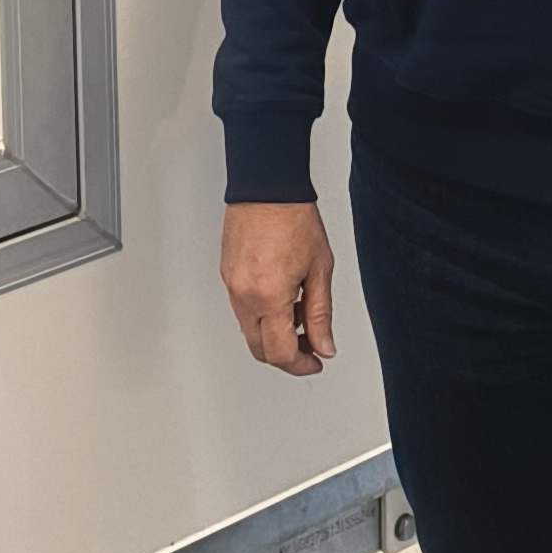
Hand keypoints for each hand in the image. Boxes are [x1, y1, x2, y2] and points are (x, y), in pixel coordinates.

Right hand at [222, 200, 337, 375]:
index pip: (281, 353)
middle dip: (287, 356)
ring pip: (250, 331)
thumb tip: (325, 345)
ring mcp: (232, 287)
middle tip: (311, 347)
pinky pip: (242, 310)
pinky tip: (283, 300)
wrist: (266, 187)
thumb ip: (321, 314)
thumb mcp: (320, 270)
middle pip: (260, 350)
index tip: (316, 361)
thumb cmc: (293, 218)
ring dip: (274, 335)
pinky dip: (262, 316)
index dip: (301, 365)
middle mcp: (244, 297)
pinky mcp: (227, 276)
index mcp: (269, 298)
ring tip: (300, 314)